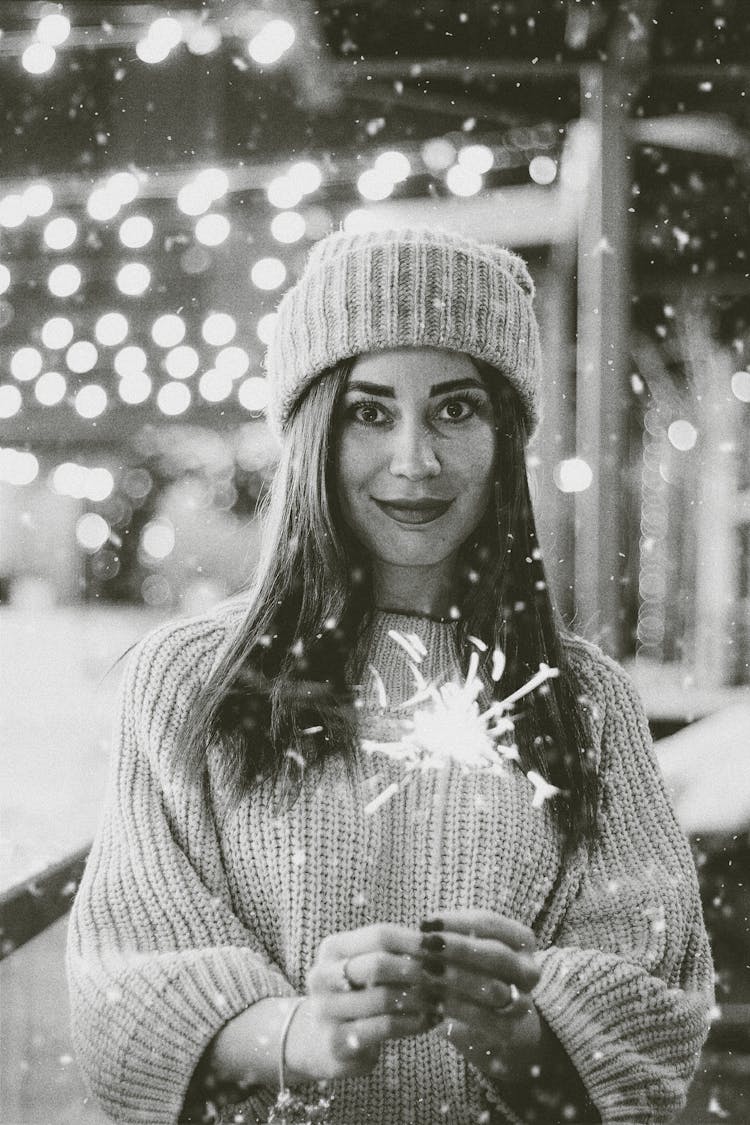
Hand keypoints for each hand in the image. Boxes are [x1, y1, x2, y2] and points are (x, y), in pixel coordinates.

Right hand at [287, 923, 440, 1081]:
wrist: (322, 1039)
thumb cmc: (357, 993)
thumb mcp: (367, 966)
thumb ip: (393, 953)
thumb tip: (436, 942)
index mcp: (332, 948)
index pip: (379, 935)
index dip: (413, 941)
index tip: (440, 947)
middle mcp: (322, 976)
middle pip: (377, 964)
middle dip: (415, 970)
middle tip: (442, 976)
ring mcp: (326, 1010)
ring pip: (383, 998)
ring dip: (419, 999)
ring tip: (441, 1000)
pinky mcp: (336, 1042)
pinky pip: (384, 1027)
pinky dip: (412, 1023)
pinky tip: (429, 1021)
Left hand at [417, 909, 542, 1082]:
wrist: (500, 1029)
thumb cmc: (477, 975)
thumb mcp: (470, 952)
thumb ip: (453, 939)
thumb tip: (425, 930)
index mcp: (521, 941)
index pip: (491, 924)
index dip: (457, 922)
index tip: (427, 924)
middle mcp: (528, 971)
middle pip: (497, 955)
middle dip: (460, 948)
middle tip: (427, 944)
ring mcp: (523, 1003)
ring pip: (494, 988)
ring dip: (458, 978)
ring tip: (428, 971)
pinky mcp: (510, 1031)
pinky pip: (486, 1020)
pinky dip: (460, 1010)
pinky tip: (434, 1004)